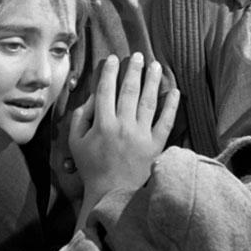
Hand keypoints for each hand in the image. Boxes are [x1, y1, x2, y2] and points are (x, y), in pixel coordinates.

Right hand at [69, 54, 178, 211]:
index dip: (109, 72)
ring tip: (156, 65)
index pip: (106, 90)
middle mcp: (123, 126)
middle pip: (129, 91)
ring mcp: (141, 135)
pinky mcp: (156, 145)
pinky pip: (166, 122)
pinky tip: (175, 91)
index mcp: (102, 124)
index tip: (113, 59)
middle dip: (133, 70)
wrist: (113, 194)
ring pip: (149, 101)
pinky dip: (171, 106)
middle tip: (137, 56)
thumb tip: (91, 98)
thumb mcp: (75, 143)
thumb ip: (80, 118)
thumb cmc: (92, 168)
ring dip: (153, 81)